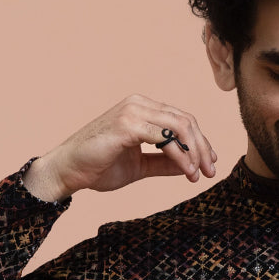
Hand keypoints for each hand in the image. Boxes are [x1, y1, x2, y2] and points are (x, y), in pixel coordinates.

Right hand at [23, 94, 217, 200]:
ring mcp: (133, 112)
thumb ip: (164, 163)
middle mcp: (139, 104)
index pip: (181, 120)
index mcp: (142, 110)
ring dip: (194, 152)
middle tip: (210, 172)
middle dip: (202, 147)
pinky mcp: (127, 124)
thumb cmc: (98, 166)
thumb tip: (189, 166)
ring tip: (199, 175)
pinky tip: (186, 172)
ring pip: (179, 126)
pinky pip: (165, 138)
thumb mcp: (140, 166)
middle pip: (185, 120)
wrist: (68, 171)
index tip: (209, 164)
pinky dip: (180, 155)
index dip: (200, 142)